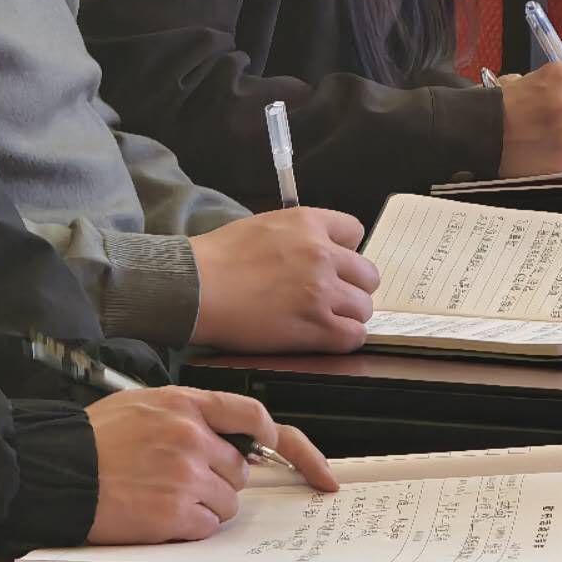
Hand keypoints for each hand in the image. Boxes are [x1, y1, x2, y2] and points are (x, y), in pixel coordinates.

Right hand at [86, 387, 336, 543]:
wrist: (59, 468)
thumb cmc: (94, 439)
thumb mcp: (142, 403)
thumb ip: (188, 413)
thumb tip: (228, 436)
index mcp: (183, 403)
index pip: (253, 415)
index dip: (284, 441)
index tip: (304, 461)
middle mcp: (190, 435)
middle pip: (239, 468)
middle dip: (219, 478)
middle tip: (179, 477)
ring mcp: (185, 473)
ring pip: (227, 501)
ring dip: (203, 504)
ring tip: (160, 492)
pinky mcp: (175, 511)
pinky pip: (207, 526)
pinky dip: (187, 526)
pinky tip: (156, 511)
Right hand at [188, 207, 378, 352]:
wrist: (194, 288)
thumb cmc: (217, 258)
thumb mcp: (262, 226)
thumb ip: (297, 235)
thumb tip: (314, 251)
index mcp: (307, 222)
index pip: (355, 232)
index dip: (344, 251)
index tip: (332, 264)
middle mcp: (321, 254)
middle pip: (367, 274)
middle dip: (350, 286)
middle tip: (327, 297)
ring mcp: (321, 291)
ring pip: (364, 307)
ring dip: (347, 314)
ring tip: (320, 319)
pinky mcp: (316, 326)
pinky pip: (354, 336)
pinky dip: (342, 338)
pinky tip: (321, 336)